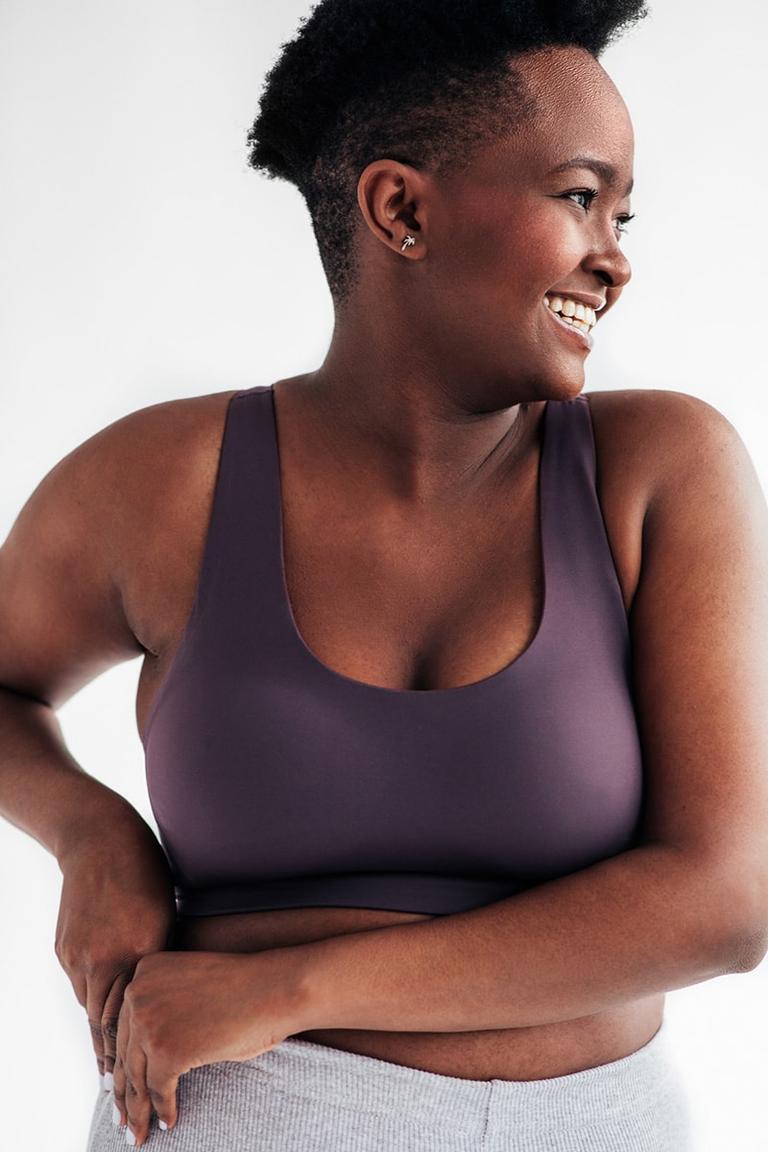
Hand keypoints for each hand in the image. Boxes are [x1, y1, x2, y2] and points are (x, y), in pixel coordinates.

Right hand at [54, 817, 176, 1082]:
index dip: (134, 1049)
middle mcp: (102, 958)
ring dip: (100, 1030)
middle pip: (105, 1021)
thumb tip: (171, 987)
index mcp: (135, 951)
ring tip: (110, 1061)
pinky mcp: (64, 947)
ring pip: (90, 1004)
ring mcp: (78, 954)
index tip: (138, 1076)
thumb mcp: (165, 911)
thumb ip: (163, 954)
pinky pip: (80, 983)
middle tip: (118, 1086)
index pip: (132, 1015)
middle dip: (112, 1054)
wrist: (98, 838)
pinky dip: (91, 1000)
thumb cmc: (145, 869)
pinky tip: (100, 1014)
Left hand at [111, 947, 308, 1145]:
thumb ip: (162, 1003)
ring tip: (139, 1132)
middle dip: (124, 1091)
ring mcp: (150, 1021)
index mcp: (144, 971)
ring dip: (138, 1110)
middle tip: (121, 1118)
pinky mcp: (167, 1050)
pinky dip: (164, 1110)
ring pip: (137, 1077)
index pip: (123, 1026)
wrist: (274, 988)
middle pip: (125, 1054)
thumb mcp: (189, 985)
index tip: (113, 1086)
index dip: (118, 1061)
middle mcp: (138, 992)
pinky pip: (159, 1090)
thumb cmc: (243, 987)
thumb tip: (144, 1047)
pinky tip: (169, 1122)